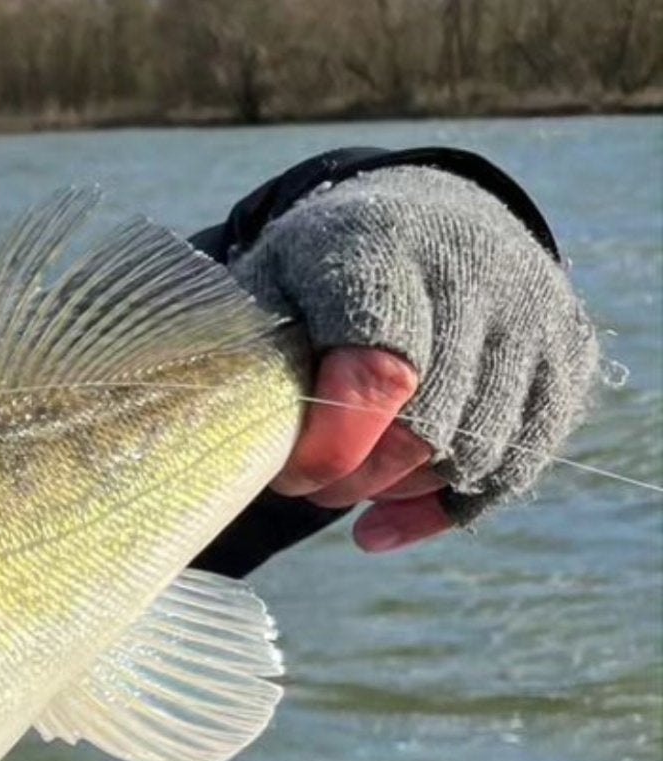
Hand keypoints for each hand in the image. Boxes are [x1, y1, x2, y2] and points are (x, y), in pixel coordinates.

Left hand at [233, 166, 598, 528]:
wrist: (420, 213)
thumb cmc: (319, 266)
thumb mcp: (264, 284)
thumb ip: (245, 352)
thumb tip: (214, 436)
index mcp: (382, 251)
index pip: (379, 373)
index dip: (333, 445)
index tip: (288, 471)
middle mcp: (474, 276)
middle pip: (427, 428)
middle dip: (356, 478)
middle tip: (305, 486)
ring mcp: (532, 317)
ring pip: (474, 454)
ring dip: (397, 491)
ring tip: (342, 487)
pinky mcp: (566, 355)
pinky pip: (514, 465)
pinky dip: (444, 510)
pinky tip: (382, 526)